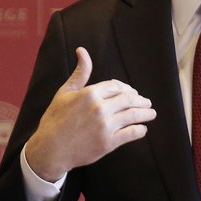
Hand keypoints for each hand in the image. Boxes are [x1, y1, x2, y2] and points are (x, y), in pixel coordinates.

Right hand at [25, 47, 155, 181]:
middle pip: (128, 99)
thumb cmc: (55, 120)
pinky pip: (131, 133)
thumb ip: (80, 73)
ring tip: (151, 113)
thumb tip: (82, 50)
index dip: (127, 89)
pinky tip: (142, 129)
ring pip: (133, 115)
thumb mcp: (65, 93)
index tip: (132, 93)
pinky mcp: (108, 143)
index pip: (117, 86)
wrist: (49, 149)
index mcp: (90, 93)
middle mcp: (99, 108)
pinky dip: (140, 130)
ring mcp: (105, 126)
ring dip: (146, 113)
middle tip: (147, 102)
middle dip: (140, 100)